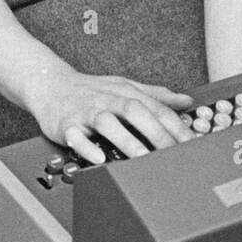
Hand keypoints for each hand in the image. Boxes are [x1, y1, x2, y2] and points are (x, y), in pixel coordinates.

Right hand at [25, 68, 193, 164]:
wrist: (48, 83)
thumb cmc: (90, 89)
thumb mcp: (123, 86)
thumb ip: (155, 95)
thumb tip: (185, 101)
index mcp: (124, 92)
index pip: (154, 107)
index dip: (175, 124)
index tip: (192, 144)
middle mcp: (107, 100)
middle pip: (134, 111)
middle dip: (156, 132)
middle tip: (173, 154)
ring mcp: (86, 112)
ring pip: (107, 122)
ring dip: (126, 139)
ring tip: (143, 157)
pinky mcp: (67, 124)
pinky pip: (76, 136)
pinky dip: (87, 146)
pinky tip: (99, 158)